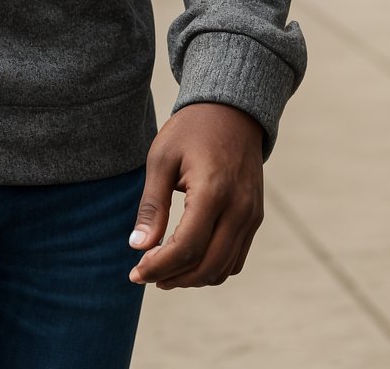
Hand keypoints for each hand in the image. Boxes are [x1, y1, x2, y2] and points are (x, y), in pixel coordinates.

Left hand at [128, 102, 264, 288]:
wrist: (231, 112)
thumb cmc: (190, 131)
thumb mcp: (162, 159)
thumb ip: (152, 205)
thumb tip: (137, 247)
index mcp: (213, 192)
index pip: (186, 248)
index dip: (158, 267)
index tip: (135, 273)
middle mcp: (239, 209)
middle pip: (206, 266)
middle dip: (173, 278)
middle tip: (145, 275)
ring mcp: (251, 215)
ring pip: (223, 268)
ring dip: (193, 277)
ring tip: (164, 271)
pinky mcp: (255, 217)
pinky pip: (236, 258)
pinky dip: (212, 267)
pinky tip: (188, 259)